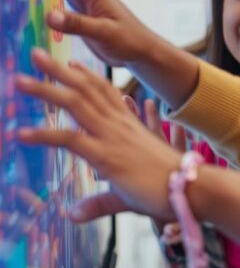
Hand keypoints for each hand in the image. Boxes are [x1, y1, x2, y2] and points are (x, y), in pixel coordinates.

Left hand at [16, 48, 181, 221]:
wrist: (192, 189)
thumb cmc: (169, 187)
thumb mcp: (129, 188)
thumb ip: (97, 200)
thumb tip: (72, 213)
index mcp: (130, 126)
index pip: (105, 93)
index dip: (87, 77)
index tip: (72, 62)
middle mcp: (119, 126)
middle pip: (84, 91)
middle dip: (58, 71)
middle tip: (36, 54)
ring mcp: (112, 138)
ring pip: (75, 105)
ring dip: (45, 91)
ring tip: (19, 80)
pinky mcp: (107, 156)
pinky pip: (70, 140)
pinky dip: (45, 136)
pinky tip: (22, 134)